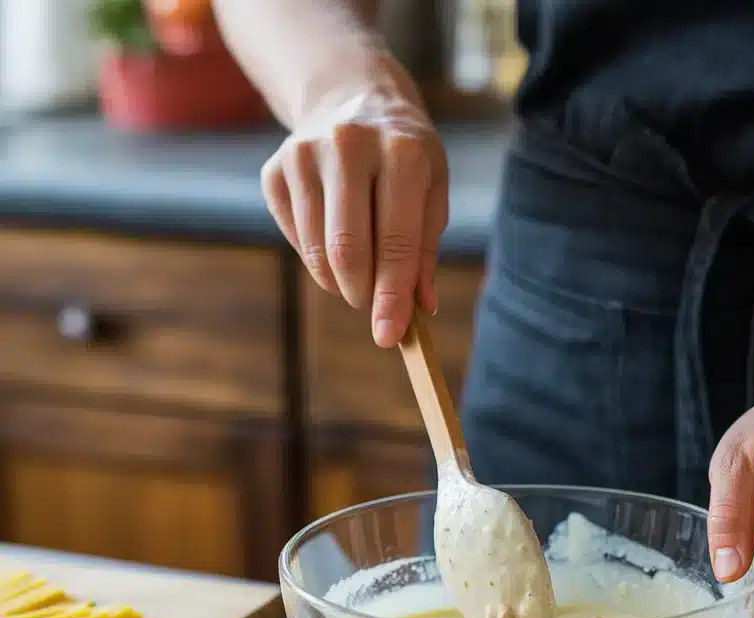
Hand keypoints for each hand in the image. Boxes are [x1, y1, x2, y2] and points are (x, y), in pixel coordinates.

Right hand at [261, 53, 448, 346]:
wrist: (352, 97)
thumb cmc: (404, 157)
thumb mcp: (432, 192)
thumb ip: (424, 251)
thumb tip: (418, 309)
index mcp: (401, 151)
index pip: (396, 241)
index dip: (393, 296)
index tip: (389, 337)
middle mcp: (349, 145)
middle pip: (348, 251)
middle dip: (363, 294)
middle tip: (374, 304)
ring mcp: (303, 155)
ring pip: (318, 252)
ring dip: (341, 281)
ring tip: (360, 272)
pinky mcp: (274, 170)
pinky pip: (297, 241)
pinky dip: (319, 260)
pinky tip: (335, 239)